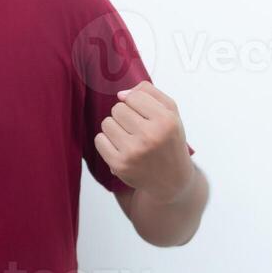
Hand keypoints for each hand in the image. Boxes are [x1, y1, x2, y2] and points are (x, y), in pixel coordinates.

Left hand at [95, 81, 194, 201]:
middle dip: (124, 115)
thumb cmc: (169, 141)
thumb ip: (149, 93)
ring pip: (106, 123)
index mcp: (166, 121)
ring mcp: (134, 152)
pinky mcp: (119, 165)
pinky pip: (99, 140)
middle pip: (118, 109)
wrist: (172, 179)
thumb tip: (121, 94)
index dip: (135, 103)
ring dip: (114, 128)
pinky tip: (120, 147)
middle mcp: (150, 136)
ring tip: (129, 137)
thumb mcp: (171, 113)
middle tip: (136, 128)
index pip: (133, 96)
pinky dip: (106, 142)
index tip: (143, 114)